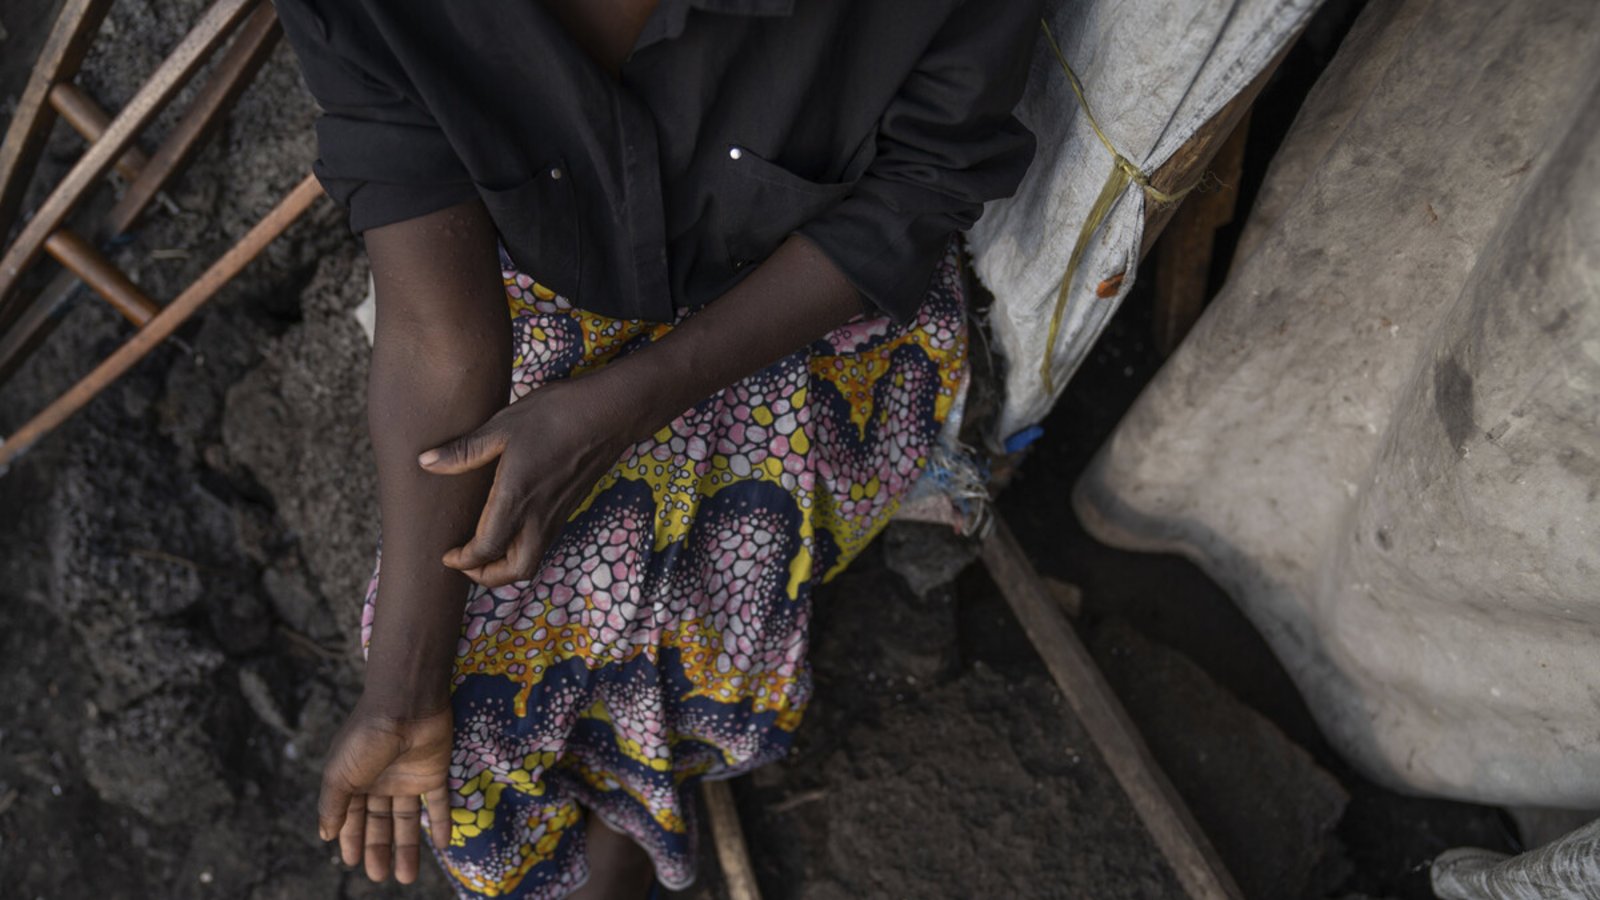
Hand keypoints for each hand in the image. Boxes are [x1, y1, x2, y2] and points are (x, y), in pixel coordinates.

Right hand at [317, 701, 453, 882]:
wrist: (405, 705)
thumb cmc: (365, 738)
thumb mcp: (339, 775)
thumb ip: (333, 806)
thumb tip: (325, 836)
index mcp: (354, 779)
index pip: (352, 817)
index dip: (352, 839)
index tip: (353, 862)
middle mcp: (381, 780)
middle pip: (380, 822)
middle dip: (378, 849)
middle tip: (378, 877)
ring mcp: (408, 776)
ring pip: (408, 819)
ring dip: (408, 847)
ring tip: (407, 877)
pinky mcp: (434, 772)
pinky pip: (440, 803)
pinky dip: (443, 823)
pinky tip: (444, 846)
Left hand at [418, 374, 643, 587]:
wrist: (610, 412)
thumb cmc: (556, 414)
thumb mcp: (502, 427)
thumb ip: (464, 451)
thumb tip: (425, 462)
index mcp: (517, 498)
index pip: (487, 549)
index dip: (463, 561)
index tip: (448, 555)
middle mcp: (539, 516)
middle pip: (516, 570)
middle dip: (489, 577)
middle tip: (467, 564)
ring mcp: (558, 514)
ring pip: (533, 559)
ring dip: (507, 565)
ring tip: (486, 550)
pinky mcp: (570, 506)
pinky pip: (544, 542)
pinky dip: (524, 549)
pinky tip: (513, 527)